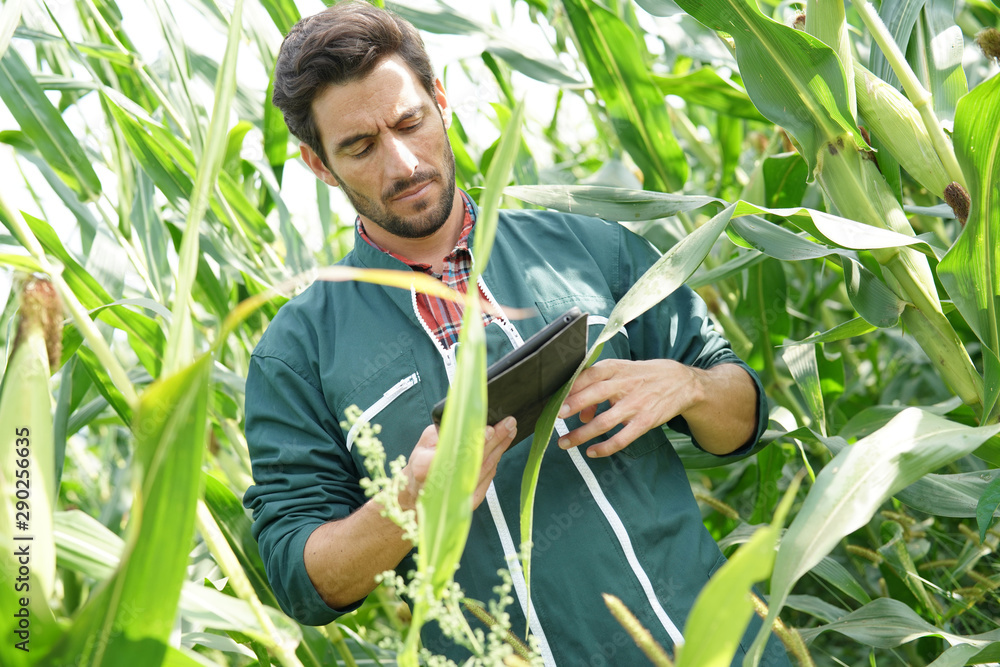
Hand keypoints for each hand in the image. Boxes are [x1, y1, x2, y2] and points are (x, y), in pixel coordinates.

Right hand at [399, 417, 517, 511]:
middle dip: (495, 440)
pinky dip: (496, 460)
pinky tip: (503, 446)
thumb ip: (444, 432)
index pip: (453, 453)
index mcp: (425, 468)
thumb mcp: (424, 442)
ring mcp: (459, 497)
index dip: (472, 442)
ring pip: (486, 468)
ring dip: (500, 447)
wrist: (420, 493)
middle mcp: (443, 485)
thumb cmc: (421, 464)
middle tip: (508, 423)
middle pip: (476, 460)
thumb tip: (467, 420)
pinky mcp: (471, 501)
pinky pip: (488, 477)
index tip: (489, 429)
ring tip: (510, 430)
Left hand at [556, 359, 697, 457]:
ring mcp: (635, 404)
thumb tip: (580, 414)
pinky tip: (592, 452)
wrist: (682, 382)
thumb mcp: (622, 373)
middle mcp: (625, 384)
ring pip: (604, 422)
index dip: (571, 386)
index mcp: (616, 368)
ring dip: (582, 434)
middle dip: (572, 406)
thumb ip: (598, 389)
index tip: (555, 398)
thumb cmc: (643, 377)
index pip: (589, 374)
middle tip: (555, 417)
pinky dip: (605, 447)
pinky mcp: (645, 421)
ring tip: (565, 443)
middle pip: (594, 394)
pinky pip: (622, 438)